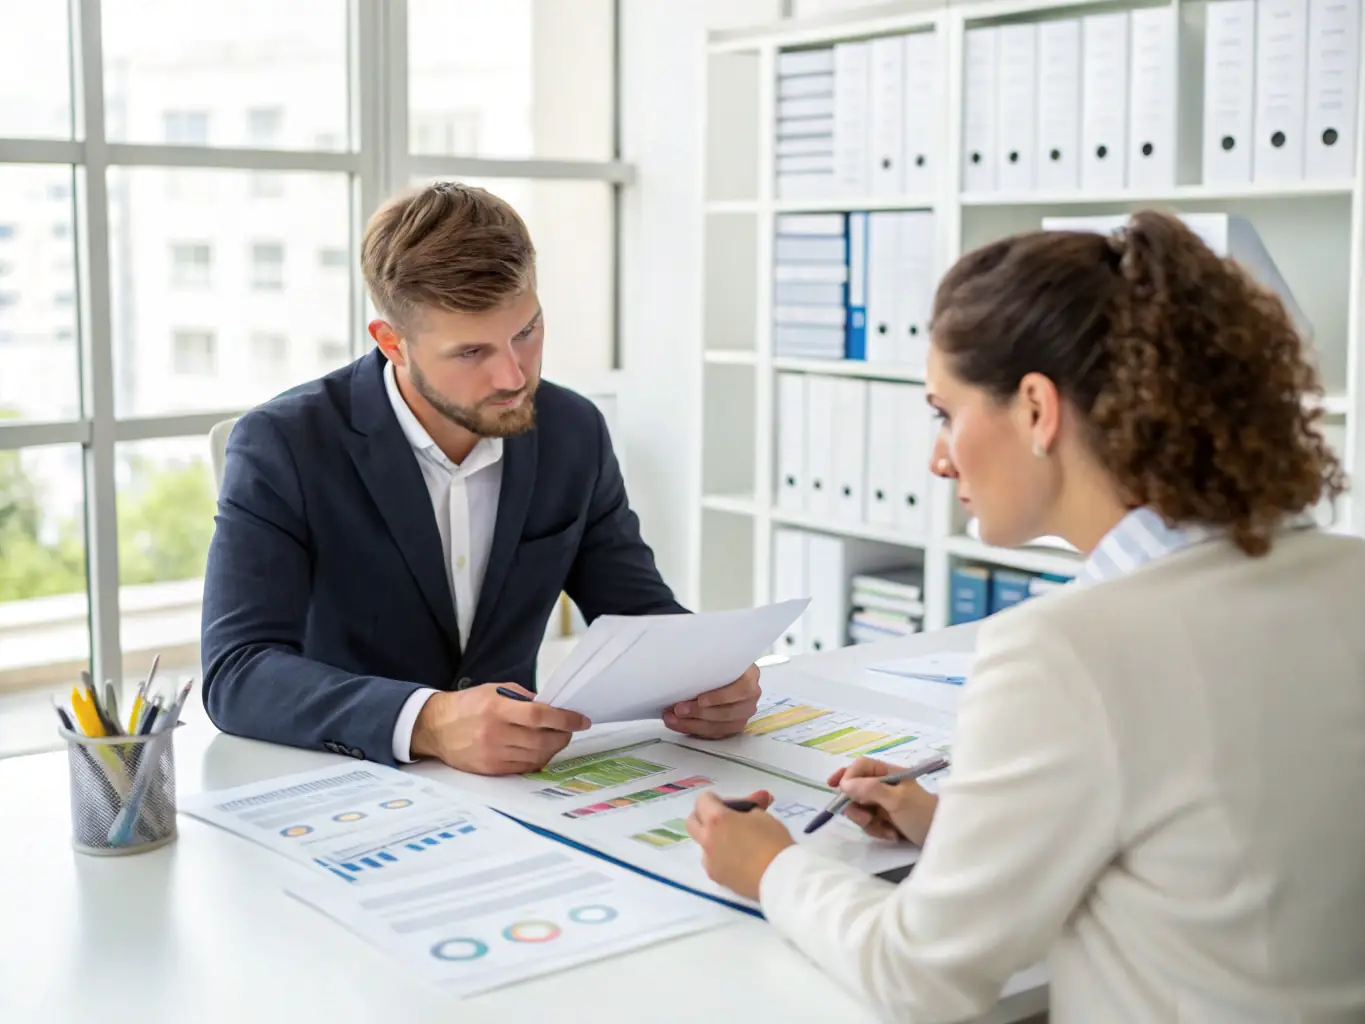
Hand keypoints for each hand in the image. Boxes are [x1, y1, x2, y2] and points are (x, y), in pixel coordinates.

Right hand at [410, 683, 590, 774]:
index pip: (539, 716)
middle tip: (571, 730)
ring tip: (556, 739)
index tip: (581, 719)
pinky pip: (524, 768)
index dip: (565, 719)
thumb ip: (525, 699)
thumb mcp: (495, 691)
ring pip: (536, 756)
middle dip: (563, 736)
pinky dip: (538, 760)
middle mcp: (494, 734)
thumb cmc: (468, 705)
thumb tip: (554, 709)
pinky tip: (541, 751)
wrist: (435, 727)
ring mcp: (492, 754)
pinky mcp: (490, 769)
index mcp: (496, 709)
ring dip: (553, 748)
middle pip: (542, 740)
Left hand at [664, 664, 760, 738]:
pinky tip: (680, 725)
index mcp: (750, 676)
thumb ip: (707, 665)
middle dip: (700, 713)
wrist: (723, 669)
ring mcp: (744, 713)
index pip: (742, 690)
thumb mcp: (716, 658)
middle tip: (678, 710)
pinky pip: (716, 733)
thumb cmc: (717, 661)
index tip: (700, 699)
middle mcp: (751, 697)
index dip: (720, 697)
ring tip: (673, 719)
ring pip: (721, 726)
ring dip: (694, 724)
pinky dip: (696, 730)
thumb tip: (681, 673)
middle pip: (728, 712)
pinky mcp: (734, 725)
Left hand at [685, 790, 794, 900]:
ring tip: (737, 842)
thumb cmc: (773, 841)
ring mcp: (710, 862)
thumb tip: (750, 805)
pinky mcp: (717, 879)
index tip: (733, 806)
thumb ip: (750, 808)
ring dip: (713, 838)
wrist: (781, 878)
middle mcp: (707, 840)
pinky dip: (720, 856)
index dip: (717, 799)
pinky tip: (739, 859)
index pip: (702, 800)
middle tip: (727, 819)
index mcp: (716, 821)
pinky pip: (712, 861)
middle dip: (705, 816)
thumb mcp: (764, 816)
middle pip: (692, 821)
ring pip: (702, 844)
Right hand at [827, 757, 938, 845]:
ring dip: (868, 822)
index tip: (837, 789)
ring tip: (885, 829)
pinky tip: (892, 835)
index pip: (861, 766)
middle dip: (857, 806)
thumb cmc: (923, 814)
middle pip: (856, 789)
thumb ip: (870, 789)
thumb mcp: (897, 800)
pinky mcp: (887, 821)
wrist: (945, 839)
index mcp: (890, 773)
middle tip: (866, 818)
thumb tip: (844, 784)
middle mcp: (885, 786)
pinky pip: (869, 823)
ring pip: (860, 809)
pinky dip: (877, 831)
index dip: (847, 774)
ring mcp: (885, 804)